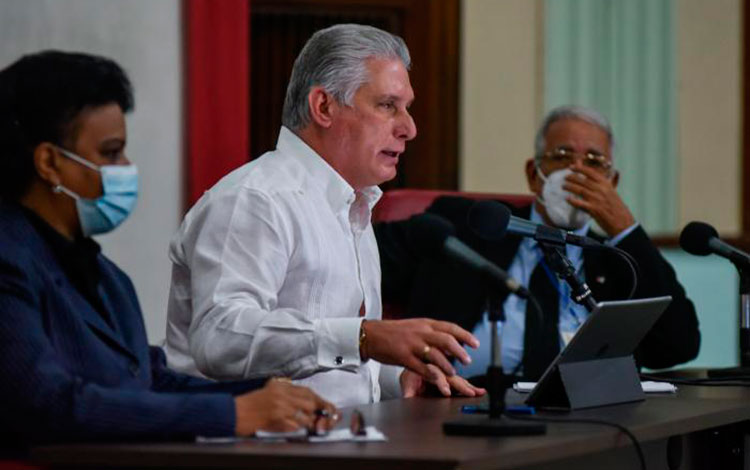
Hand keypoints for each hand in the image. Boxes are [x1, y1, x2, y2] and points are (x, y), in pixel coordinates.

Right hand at [234, 378, 338, 435]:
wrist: (234, 413)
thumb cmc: (249, 404)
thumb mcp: (268, 390)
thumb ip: (285, 392)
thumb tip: (304, 398)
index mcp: (280, 386)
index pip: (307, 391)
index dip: (318, 399)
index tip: (325, 406)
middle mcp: (282, 394)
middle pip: (310, 401)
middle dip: (316, 411)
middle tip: (319, 417)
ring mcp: (281, 407)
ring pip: (306, 414)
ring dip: (308, 421)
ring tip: (306, 424)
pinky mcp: (278, 419)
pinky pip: (295, 425)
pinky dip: (297, 428)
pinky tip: (293, 427)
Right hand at [362, 318, 478, 377]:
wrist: (370, 334)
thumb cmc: (393, 332)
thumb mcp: (415, 327)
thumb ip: (431, 332)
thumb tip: (449, 339)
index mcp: (425, 324)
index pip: (450, 327)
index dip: (465, 335)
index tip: (476, 344)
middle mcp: (420, 332)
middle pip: (446, 340)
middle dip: (460, 351)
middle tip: (468, 361)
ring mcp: (412, 344)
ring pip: (435, 354)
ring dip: (447, 365)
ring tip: (453, 373)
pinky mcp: (402, 356)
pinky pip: (420, 366)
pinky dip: (431, 374)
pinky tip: (437, 379)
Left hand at [400, 368, 485, 397]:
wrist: (416, 360)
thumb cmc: (412, 371)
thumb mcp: (407, 381)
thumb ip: (408, 390)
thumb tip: (407, 398)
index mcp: (428, 367)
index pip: (435, 374)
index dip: (441, 383)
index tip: (446, 392)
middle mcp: (440, 368)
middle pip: (451, 375)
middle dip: (460, 385)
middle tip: (470, 393)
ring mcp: (447, 372)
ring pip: (458, 378)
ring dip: (468, 386)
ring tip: (478, 392)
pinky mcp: (451, 377)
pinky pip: (461, 380)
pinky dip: (470, 386)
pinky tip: (480, 391)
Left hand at [563, 163, 634, 236]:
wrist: (622, 222)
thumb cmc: (616, 206)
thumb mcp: (611, 191)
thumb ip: (602, 182)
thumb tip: (598, 175)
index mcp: (606, 184)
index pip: (591, 173)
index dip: (580, 168)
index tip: (571, 167)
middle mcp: (601, 190)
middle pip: (583, 181)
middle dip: (572, 177)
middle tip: (565, 177)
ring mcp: (597, 199)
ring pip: (580, 190)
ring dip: (570, 187)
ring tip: (563, 186)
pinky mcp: (594, 209)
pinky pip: (580, 203)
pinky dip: (573, 201)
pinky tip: (567, 199)